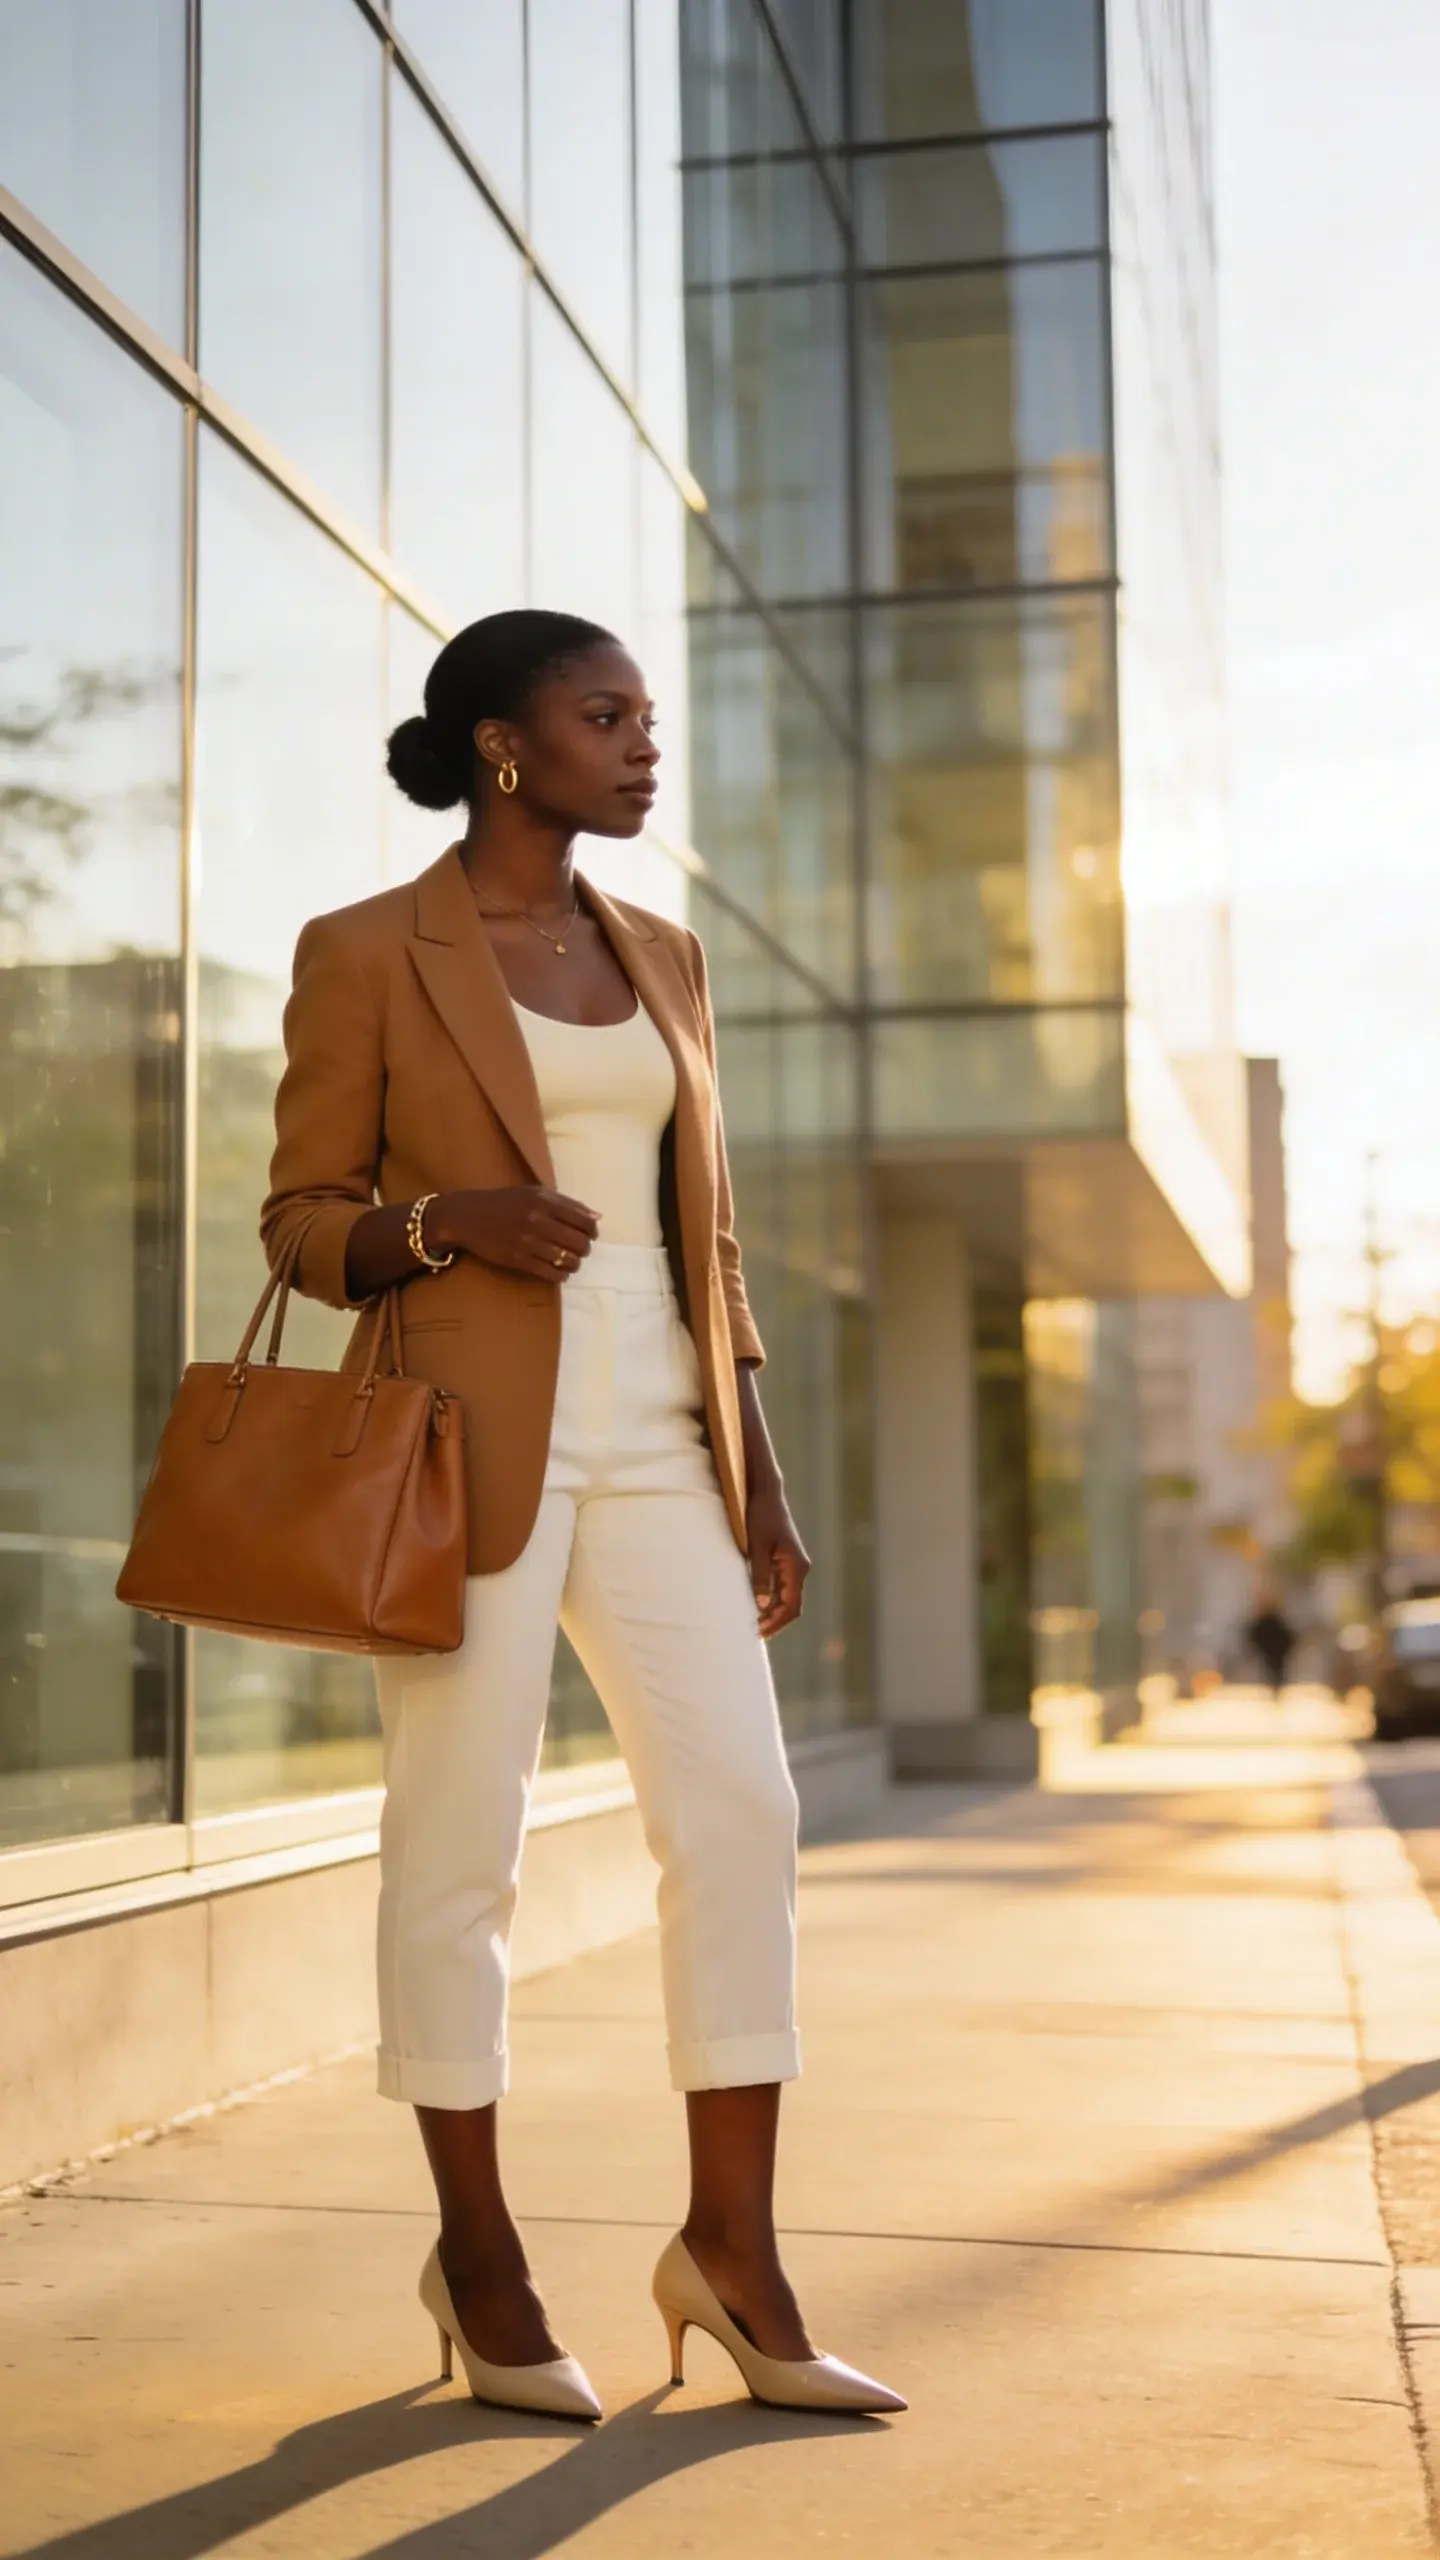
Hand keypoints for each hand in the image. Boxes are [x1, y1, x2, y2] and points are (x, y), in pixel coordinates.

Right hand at [431, 1185, 598, 1280]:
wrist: (467, 1217)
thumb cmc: (504, 1203)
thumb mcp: (534, 1193)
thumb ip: (566, 1203)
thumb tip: (597, 1217)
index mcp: (545, 1202)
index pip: (584, 1221)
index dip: (592, 1231)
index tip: (590, 1235)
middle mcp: (539, 1221)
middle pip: (579, 1242)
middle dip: (585, 1249)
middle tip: (579, 1250)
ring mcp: (529, 1242)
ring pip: (568, 1260)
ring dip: (574, 1264)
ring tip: (570, 1261)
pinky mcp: (519, 1260)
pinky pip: (551, 1273)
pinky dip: (561, 1275)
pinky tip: (559, 1272)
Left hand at [746, 1478, 809, 1638]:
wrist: (765, 1492)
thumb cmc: (759, 1516)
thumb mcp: (755, 1547)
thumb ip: (759, 1576)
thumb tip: (761, 1605)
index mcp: (796, 1567)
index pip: (791, 1606)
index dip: (776, 1623)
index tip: (758, 1633)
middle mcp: (799, 1567)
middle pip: (792, 1605)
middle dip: (775, 1622)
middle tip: (754, 1633)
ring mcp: (793, 1563)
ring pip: (787, 1597)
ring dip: (773, 1612)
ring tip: (753, 1622)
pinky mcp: (785, 1558)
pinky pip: (782, 1586)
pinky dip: (771, 1599)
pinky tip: (756, 1603)